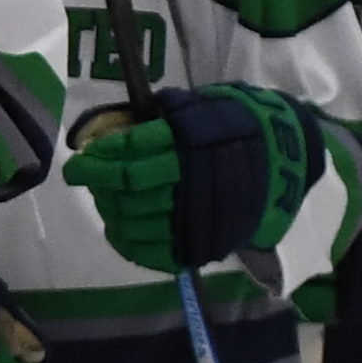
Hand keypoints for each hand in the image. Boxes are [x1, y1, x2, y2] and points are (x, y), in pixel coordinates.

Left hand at [60, 85, 323, 274]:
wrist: (284, 162)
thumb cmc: (230, 129)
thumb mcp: (196, 111)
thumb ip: (152, 123)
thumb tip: (101, 136)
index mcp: (190, 143)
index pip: (132, 152)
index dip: (99, 159)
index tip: (77, 163)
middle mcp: (193, 180)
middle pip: (128, 188)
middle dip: (100, 184)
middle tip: (88, 179)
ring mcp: (199, 216)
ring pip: (136, 220)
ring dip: (111, 211)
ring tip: (106, 201)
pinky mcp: (202, 244)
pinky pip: (154, 251)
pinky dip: (128, 242)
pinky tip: (118, 229)